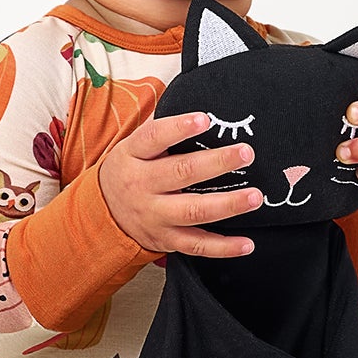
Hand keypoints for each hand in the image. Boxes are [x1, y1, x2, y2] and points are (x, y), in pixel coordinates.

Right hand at [99, 111, 261, 256]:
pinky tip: (247, 244)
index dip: (179, 128)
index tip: (205, 119)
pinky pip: (197, 246)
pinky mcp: (166, 240)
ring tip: (255, 196)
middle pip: (181, 173)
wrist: (103, 213)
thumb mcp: (133, 146)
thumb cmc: (131, 170)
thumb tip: (200, 109)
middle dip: (216, 163)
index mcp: (133, 155)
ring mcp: (155, 216)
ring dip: (228, 204)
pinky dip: (223, 248)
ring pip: (193, 211)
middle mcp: (142, 186)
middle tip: (245, 153)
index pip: (154, 138)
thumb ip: (161, 129)